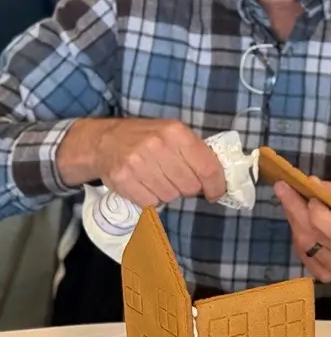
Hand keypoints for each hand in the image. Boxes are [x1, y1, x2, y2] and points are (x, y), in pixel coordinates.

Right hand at [72, 118, 225, 206]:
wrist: (105, 141)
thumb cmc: (147, 137)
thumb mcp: (174, 133)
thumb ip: (195, 152)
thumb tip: (218, 179)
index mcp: (177, 133)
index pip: (207, 167)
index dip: (216, 185)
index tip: (216, 193)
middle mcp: (158, 146)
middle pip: (190, 186)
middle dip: (189, 188)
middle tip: (180, 180)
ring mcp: (138, 163)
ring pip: (171, 196)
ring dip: (169, 193)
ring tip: (160, 180)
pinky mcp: (123, 180)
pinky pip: (150, 203)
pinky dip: (152, 199)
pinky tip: (146, 186)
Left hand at [276, 177, 330, 281]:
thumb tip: (310, 183)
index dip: (319, 214)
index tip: (309, 196)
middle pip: (313, 234)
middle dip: (294, 208)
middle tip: (281, 188)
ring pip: (303, 244)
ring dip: (294, 221)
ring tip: (290, 204)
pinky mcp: (325, 276)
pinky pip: (302, 254)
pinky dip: (298, 237)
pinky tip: (300, 226)